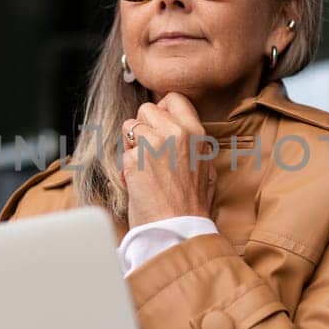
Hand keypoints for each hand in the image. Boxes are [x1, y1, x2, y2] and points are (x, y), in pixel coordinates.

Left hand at [120, 93, 216, 229]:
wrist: (179, 230)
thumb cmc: (191, 205)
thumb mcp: (206, 168)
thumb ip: (193, 145)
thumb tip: (180, 130)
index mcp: (196, 133)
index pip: (174, 98)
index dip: (161, 110)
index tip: (159, 125)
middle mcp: (176, 133)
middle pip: (147, 108)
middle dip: (143, 127)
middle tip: (149, 150)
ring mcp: (155, 145)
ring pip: (129, 126)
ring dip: (131, 144)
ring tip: (144, 166)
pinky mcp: (135, 159)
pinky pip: (123, 151)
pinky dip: (126, 165)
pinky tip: (138, 181)